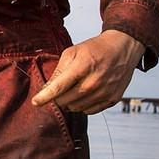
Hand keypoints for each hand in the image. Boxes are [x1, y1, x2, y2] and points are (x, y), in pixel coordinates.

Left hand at [31, 30, 145, 114]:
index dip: (45, 97)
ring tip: (74, 88)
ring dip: (70, 102)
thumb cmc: (94, 49)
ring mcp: (104, 92)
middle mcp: (94, 82)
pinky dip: (83, 105)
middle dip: (57, 97)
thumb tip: (47, 89)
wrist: (123, 48)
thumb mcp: (73, 52)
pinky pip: (89, 111)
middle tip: (59, 89)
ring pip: (76, 108)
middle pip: (65, 101)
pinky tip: (85, 94)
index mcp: (82, 67)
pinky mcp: (112, 99)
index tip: (35, 102)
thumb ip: (59, 71)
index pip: (59, 87)